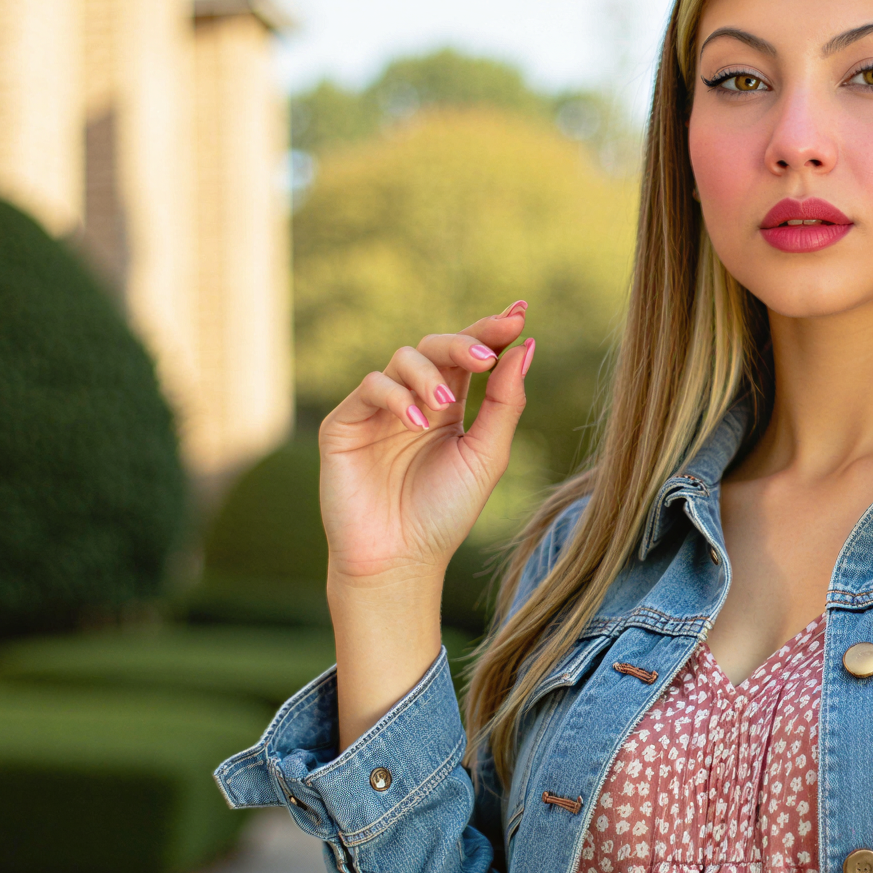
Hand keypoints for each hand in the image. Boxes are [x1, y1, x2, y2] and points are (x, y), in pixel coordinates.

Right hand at [318, 303, 532, 589]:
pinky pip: (371, 386)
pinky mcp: (345, 423)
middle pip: (437, 346)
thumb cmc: (445, 513)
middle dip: (465, 342)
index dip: (492, 330)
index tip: (520, 312)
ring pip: (403, 359)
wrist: (400, 560)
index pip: (469, 355)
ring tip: (448, 406)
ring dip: (430, 375)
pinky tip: (418, 423)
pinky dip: (398, 396)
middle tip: (488, 354)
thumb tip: (527, 345)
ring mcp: (377, 410)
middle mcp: (412, 401)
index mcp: (448, 407)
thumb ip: (505, 402)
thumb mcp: (487, 456)